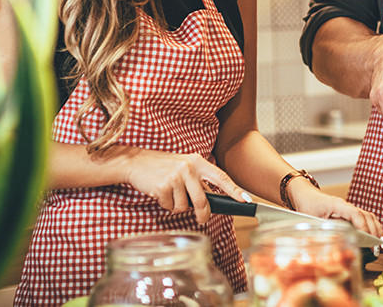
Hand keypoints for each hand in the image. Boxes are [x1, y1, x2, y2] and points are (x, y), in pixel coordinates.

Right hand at [123, 150, 249, 224]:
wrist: (136, 162)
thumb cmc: (163, 167)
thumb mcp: (184, 167)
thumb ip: (198, 180)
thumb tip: (211, 201)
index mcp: (198, 162)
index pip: (221, 178)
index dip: (235, 191)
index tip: (246, 201)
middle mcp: (188, 167)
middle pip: (203, 200)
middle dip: (203, 214)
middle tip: (202, 219)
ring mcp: (175, 177)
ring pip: (184, 207)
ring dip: (177, 207)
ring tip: (170, 194)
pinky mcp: (163, 186)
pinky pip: (170, 207)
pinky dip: (166, 205)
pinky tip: (160, 193)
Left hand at [288, 183, 382, 239]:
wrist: (306, 195)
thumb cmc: (307, 206)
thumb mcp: (311, 220)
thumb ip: (320, 231)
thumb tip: (329, 245)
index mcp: (337, 205)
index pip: (355, 214)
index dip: (363, 226)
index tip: (368, 239)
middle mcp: (346, 206)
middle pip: (366, 215)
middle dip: (374, 231)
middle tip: (376, 247)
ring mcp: (349, 209)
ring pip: (369, 216)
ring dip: (376, 229)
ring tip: (380, 244)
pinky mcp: (350, 213)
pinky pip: (366, 218)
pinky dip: (373, 227)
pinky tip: (376, 237)